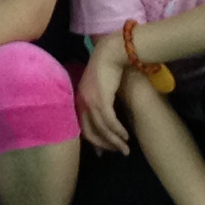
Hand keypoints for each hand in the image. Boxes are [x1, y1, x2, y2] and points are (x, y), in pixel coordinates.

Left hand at [75, 41, 132, 155]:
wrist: (110, 52)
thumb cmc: (107, 67)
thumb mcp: (99, 87)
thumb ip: (99, 99)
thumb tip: (106, 113)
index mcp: (78, 100)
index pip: (82, 127)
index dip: (94, 141)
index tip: (102, 152)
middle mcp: (81, 103)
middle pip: (90, 132)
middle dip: (105, 145)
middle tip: (117, 152)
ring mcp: (90, 102)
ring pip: (102, 129)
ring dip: (114, 141)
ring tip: (125, 149)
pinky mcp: (101, 100)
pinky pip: (109, 121)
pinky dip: (118, 131)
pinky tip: (125, 136)